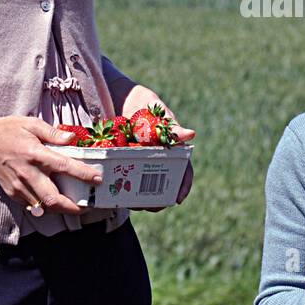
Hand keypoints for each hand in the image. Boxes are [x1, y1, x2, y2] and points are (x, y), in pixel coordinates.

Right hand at [0, 115, 103, 216]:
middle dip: (73, 207)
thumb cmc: (10, 130)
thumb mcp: (32, 124)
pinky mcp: (12, 192)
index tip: (97, 179)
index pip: (64, 167)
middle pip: (53, 198)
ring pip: (43, 206)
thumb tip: (72, 139)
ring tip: (75, 206)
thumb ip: (54, 133)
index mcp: (35, 154)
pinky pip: (32, 206)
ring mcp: (18, 186)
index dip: (83, 174)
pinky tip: (56, 202)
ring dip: (61, 209)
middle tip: (88, 206)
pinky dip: (46, 207)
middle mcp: (27, 173)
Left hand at [121, 86, 194, 210]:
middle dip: (158, 199)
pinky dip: (119, 187)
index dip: (183, 186)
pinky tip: (114, 193)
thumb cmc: (146, 105)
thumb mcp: (158, 113)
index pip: (183, 171)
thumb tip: (190, 134)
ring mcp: (138, 164)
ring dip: (138, 197)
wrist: (121, 99)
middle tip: (152, 206)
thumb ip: (171, 126)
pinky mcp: (121, 164)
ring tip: (131, 203)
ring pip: (141, 186)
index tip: (178, 198)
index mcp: (171, 151)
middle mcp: (156, 161)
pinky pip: (122, 179)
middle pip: (162, 184)